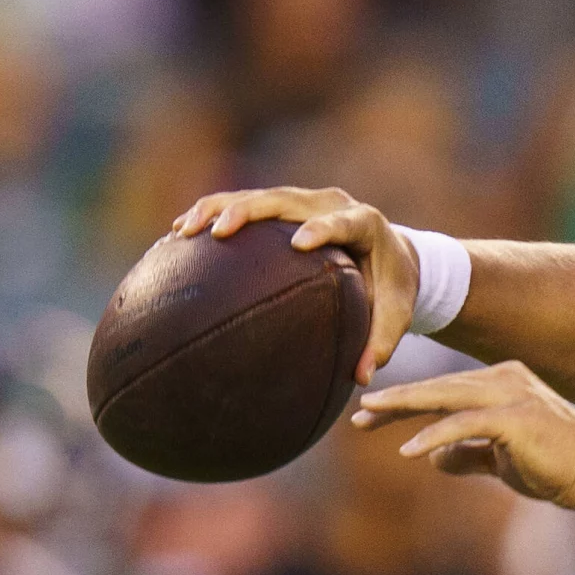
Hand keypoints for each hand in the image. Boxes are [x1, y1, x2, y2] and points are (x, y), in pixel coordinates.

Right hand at [172, 186, 419, 383]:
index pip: (342, 222)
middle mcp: (333, 203)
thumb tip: (361, 379)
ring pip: (259, 195)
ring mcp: (307, 200)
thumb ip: (381, 343)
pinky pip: (246, 203)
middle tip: (218, 231)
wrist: (393, 254)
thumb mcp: (396, 315)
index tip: (300, 242)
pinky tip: (178, 234)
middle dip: (250, 211)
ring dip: (218, 208)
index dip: (323, 228)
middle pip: (287, 199)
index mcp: (365, 224)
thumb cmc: (393, 289)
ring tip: (183, 230)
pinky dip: (213, 213)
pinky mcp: (286, 205)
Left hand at [350, 361, 574, 506]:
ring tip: (369, 417)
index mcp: (502, 384)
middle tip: (358, 412)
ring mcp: (511, 394)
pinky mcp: (516, 417)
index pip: (445, 391)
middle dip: (396, 400)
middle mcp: (505, 379)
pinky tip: (408, 450)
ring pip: (447, 396)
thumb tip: (433, 458)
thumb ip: (468, 454)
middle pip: (439, 388)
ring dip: (405, 407)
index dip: (406, 403)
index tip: (370, 416)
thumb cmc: (551, 465)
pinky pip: (466, 424)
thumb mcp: (500, 459)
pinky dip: (435, 436)